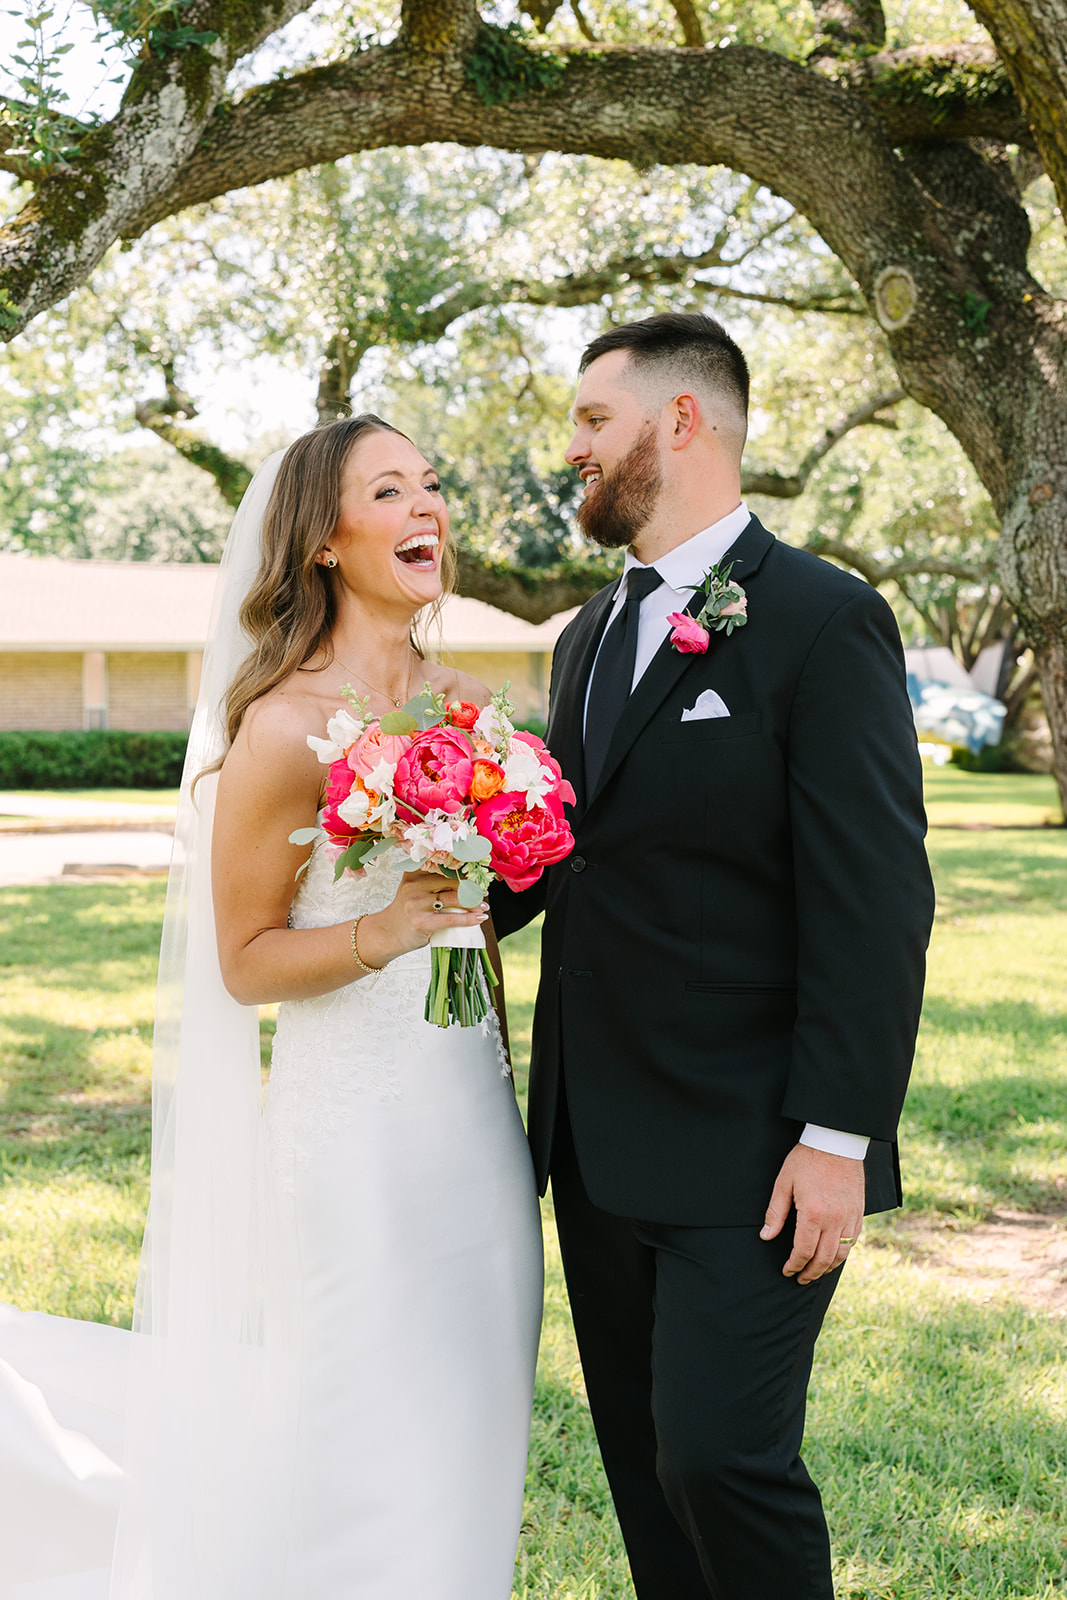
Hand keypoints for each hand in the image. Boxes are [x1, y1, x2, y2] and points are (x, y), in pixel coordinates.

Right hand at [355, 871, 487, 967]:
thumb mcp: (412, 889)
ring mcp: (416, 904)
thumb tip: (466, 878)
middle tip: (483, 892)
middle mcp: (414, 886)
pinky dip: (468, 919)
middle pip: (452, 882)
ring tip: (483, 906)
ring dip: (474, 903)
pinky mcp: (421, 922)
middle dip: (471, 887)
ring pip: (454, 899)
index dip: (464, 870)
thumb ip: (431, 881)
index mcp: (414, 873)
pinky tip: (479, 918)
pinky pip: (451, 919)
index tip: (478, 873)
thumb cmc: (405, 912)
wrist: (387, 934)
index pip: (444, 867)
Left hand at [760, 1143, 864, 1283]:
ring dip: (827, 1268)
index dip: (794, 1265)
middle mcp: (834, 1221)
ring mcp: (849, 1218)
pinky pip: (852, 1242)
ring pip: (841, 1255)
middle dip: (810, 1273)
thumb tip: (766, 1236)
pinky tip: (833, 1256)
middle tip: (800, 1279)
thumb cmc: (807, 1159)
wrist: (836, 1142)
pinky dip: (842, 1254)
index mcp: (813, 1214)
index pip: (803, 1251)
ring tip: (815, 1272)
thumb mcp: (784, 1182)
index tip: (787, 1271)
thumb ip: (775, 1212)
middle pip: (823, 1259)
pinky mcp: (859, 1213)